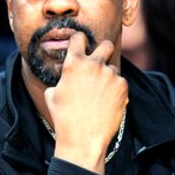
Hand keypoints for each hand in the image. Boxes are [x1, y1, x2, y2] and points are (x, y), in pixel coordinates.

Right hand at [44, 32, 127, 174]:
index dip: (79, 39)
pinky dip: (115, 90)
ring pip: (112, 68)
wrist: (82, 137)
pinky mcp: (123, 86)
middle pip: (106, 44)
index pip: (79, 37)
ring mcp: (111, 75)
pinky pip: (119, 83)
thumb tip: (67, 77)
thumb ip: (62, 79)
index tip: (80, 44)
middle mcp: (94, 64)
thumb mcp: (52, 94)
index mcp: (74, 63)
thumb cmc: (63, 117)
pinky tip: (106, 103)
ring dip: (107, 77)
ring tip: (98, 96)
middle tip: (98, 61)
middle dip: (103, 50)